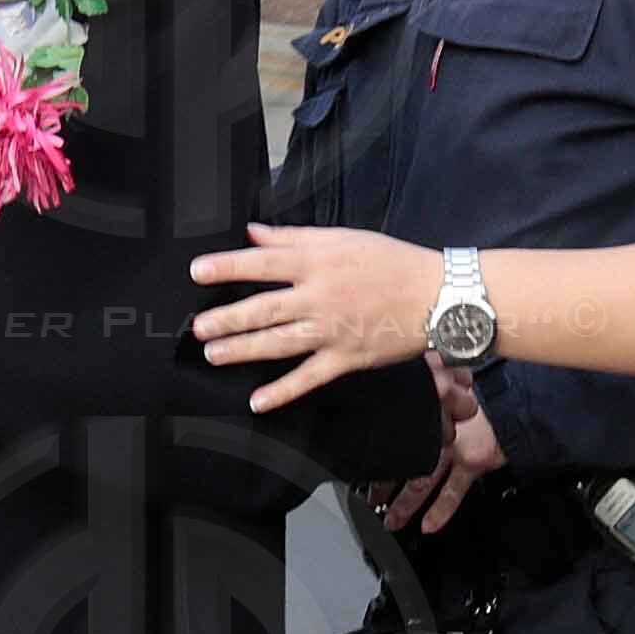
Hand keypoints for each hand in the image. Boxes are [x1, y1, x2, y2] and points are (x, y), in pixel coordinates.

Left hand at [188, 222, 440, 411]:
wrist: (437, 295)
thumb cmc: (391, 262)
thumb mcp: (343, 238)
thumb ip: (294, 237)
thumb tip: (254, 232)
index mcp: (318, 262)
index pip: (263, 263)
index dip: (228, 267)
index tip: (197, 272)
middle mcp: (320, 297)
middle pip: (265, 308)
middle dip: (228, 318)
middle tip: (197, 327)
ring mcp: (332, 331)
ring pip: (280, 343)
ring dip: (244, 350)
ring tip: (213, 355)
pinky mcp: (346, 358)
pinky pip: (309, 377)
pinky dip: (283, 391)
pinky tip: (257, 401)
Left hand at [378, 360, 503, 531]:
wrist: (519, 392)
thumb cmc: (488, 384)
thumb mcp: (451, 379)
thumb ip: (432, 387)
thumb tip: (418, 387)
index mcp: (427, 407)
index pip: (396, 431)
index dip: (380, 448)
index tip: (366, 458)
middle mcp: (436, 429)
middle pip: (402, 460)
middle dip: (383, 483)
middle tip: (369, 498)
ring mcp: (453, 447)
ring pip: (421, 480)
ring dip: (404, 503)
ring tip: (392, 520)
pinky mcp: (473, 461)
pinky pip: (453, 491)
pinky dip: (440, 510)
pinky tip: (428, 526)